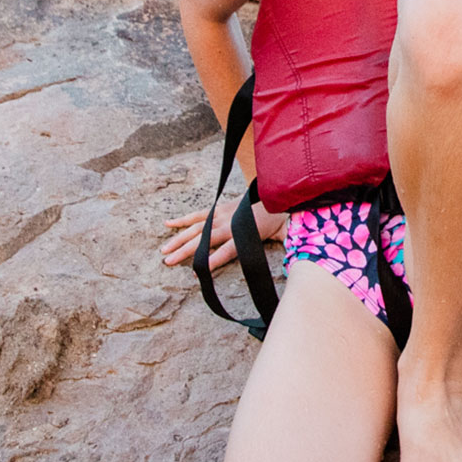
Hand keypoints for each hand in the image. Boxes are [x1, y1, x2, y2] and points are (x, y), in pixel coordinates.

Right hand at [161, 193, 284, 270]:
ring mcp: (220, 215)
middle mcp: (229, 224)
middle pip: (204, 240)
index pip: (227, 249)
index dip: (214, 259)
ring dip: (179, 240)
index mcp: (243, 233)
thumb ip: (285, 245)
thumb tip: (297, 260)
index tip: (200, 270)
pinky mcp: (217, 210)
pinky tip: (167, 224)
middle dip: (185, 252)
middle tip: (168, 262)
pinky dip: (182, 220)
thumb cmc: (276, 218)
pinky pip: (197, 215)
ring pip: (195, 229)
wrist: (272, 191)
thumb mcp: (283, 233)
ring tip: (164, 252)